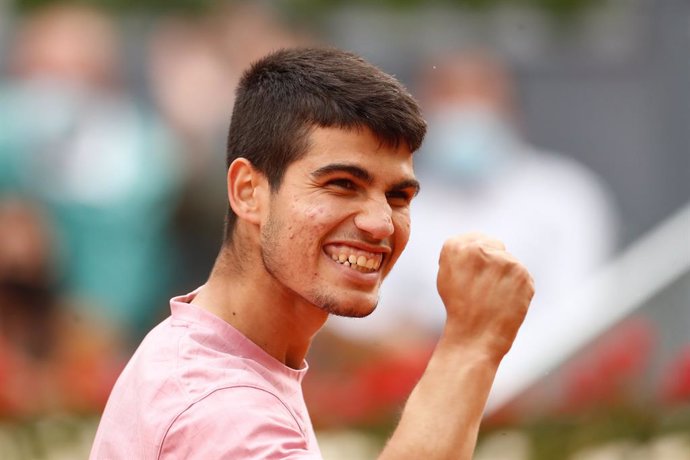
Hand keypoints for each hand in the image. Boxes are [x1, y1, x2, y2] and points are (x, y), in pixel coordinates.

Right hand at [436, 233, 533, 359]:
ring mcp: (503, 260)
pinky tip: (505, 302)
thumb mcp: (446, 275)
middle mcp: (480, 248)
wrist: (474, 337)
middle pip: (495, 246)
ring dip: (505, 276)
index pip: (475, 238)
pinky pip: (522, 276)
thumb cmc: (458, 308)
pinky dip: (517, 288)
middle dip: (493, 263)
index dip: (478, 256)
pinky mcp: (522, 274)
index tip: (475, 273)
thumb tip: (479, 243)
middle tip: (484, 288)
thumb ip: (460, 254)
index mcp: (455, 246)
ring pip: (509, 262)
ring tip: (493, 298)